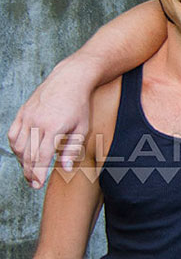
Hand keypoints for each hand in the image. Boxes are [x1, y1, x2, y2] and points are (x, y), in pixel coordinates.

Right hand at [7, 58, 91, 188]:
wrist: (70, 79)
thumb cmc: (80, 104)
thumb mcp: (82, 127)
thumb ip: (72, 149)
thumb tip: (64, 169)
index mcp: (53, 127)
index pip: (41, 157)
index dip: (38, 174)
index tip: (38, 185)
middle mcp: (37, 122)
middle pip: (27, 154)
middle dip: (30, 171)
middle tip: (33, 183)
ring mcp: (27, 116)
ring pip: (18, 146)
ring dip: (22, 160)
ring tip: (30, 169)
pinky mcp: (22, 112)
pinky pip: (13, 134)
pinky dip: (15, 146)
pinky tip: (23, 153)